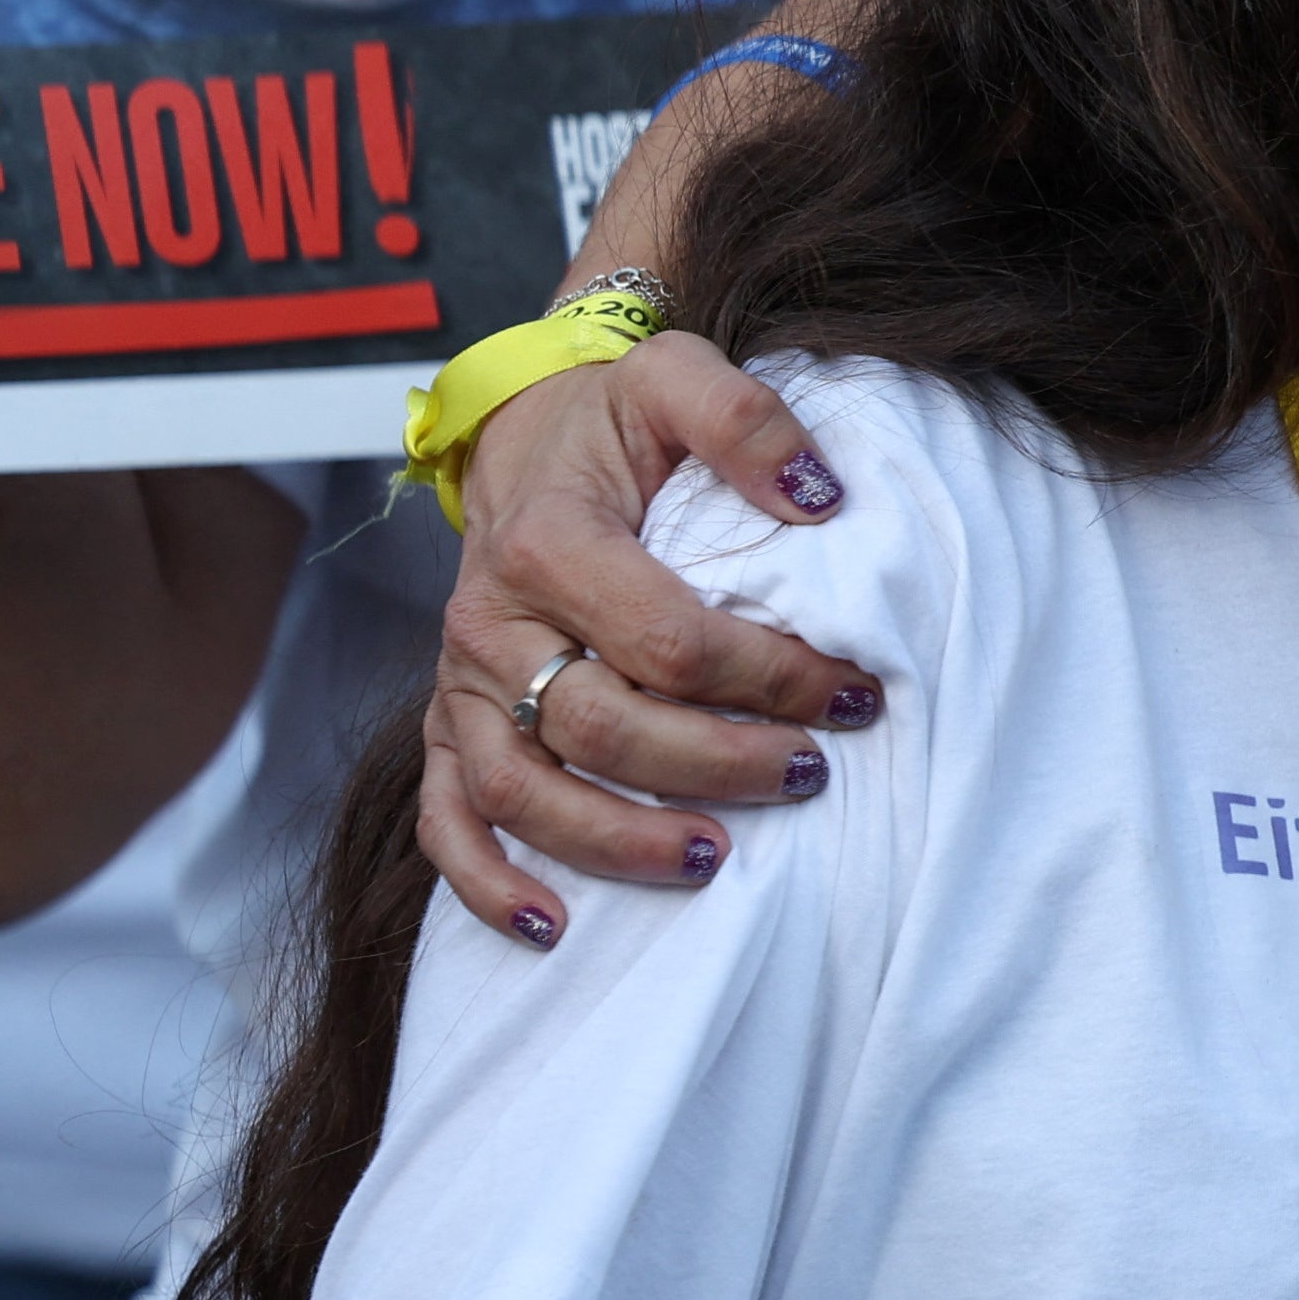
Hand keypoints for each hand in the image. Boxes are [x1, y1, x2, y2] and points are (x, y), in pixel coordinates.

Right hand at [421, 331, 874, 946]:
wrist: (522, 431)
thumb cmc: (614, 415)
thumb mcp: (677, 374)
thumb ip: (747, 420)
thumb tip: (821, 499)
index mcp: (548, 541)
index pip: (666, 640)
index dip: (767, 677)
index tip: (851, 693)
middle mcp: (490, 622)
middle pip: (596, 726)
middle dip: (712, 764)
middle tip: (809, 774)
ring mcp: (463, 684)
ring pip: (521, 791)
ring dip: (614, 839)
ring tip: (714, 861)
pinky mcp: (448, 724)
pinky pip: (448, 819)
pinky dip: (487, 884)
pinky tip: (555, 925)